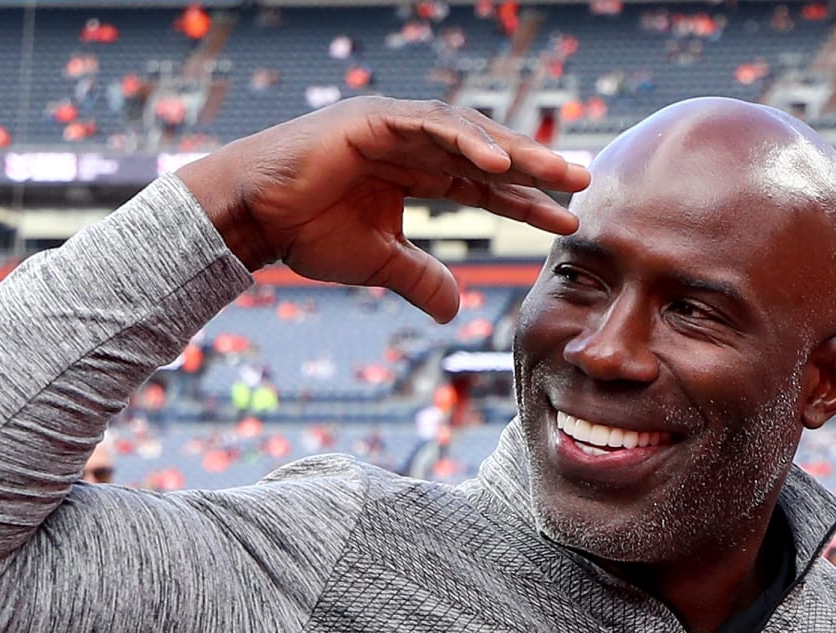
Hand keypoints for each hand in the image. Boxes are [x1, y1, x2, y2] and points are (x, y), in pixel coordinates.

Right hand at [178, 98, 590, 321]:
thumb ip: (418, 279)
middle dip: (536, 168)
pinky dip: (467, 142)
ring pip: (468, 134)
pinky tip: (500, 164)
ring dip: (514, 153)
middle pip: (487, 153)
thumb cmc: (305, 231)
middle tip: (583, 181)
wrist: (252, 216)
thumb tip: (454, 311)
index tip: (565, 220)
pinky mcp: (373, 119)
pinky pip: (430, 127)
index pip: (484, 185)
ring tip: (556, 172)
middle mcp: (411, 142)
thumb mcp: (376, 262)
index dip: (525, 201)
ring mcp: (393, 125)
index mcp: (416, 170)